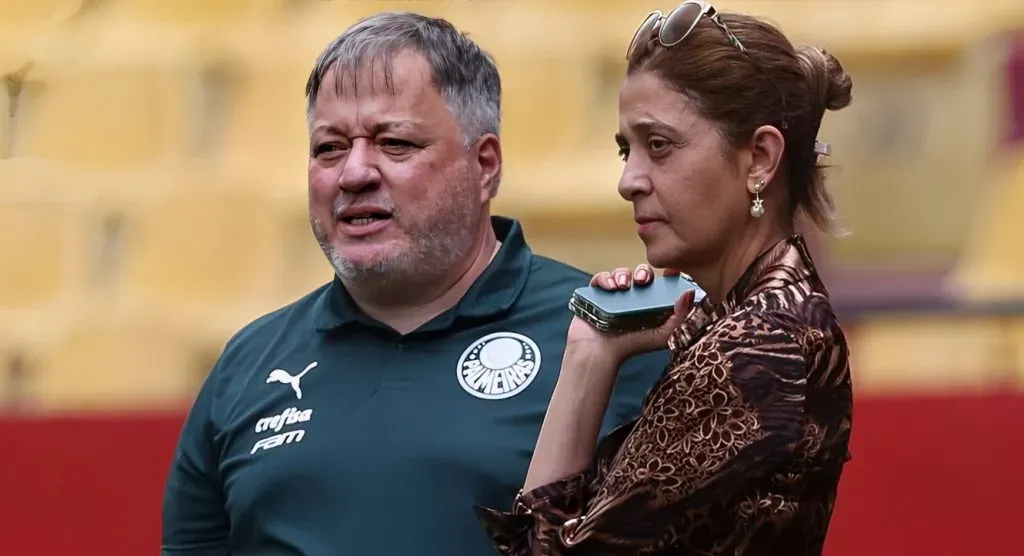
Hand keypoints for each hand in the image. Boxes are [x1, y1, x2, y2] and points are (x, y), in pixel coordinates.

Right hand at [567, 264, 695, 364]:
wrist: (601, 353)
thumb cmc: (632, 346)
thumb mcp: (662, 336)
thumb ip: (680, 318)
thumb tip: (690, 293)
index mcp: (651, 304)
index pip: (660, 283)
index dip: (664, 274)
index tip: (667, 273)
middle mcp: (634, 297)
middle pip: (641, 273)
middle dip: (643, 272)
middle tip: (642, 281)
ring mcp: (615, 294)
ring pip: (622, 272)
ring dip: (623, 274)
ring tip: (622, 286)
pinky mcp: (597, 293)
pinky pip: (601, 278)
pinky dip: (606, 278)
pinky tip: (611, 288)